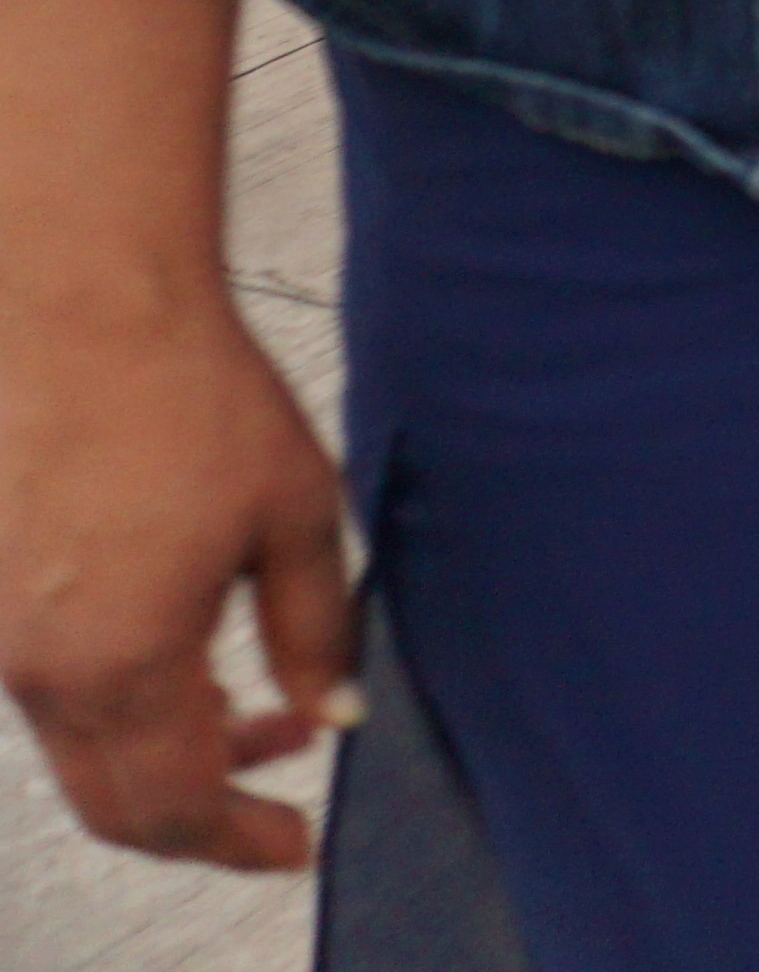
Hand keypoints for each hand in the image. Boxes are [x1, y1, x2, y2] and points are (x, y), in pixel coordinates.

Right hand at [0, 289, 359, 866]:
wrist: (75, 303)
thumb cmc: (183, 389)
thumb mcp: (297, 512)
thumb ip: (318, 626)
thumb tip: (333, 706)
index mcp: (120, 661)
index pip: (175, 811)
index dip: (241, 843)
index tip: (294, 842)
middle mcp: (38, 666)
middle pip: (117, 802)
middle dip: (206, 811)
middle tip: (282, 782)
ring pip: (83, 743)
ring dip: (167, 745)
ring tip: (251, 694)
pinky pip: (52, 685)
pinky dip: (120, 695)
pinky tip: (181, 642)